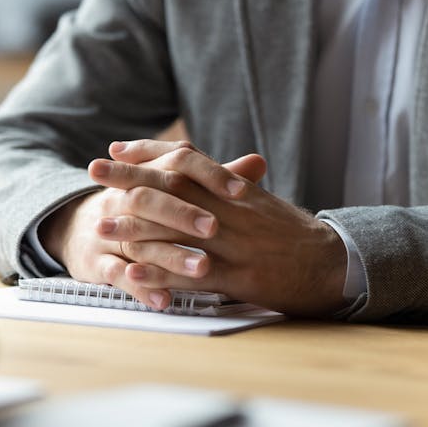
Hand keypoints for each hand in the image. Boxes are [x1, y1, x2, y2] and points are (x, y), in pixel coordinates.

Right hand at [41, 140, 264, 308]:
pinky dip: (141, 288)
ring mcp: (108, 230)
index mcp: (148, 174)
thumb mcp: (173, 190)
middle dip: (184, 214)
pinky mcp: (96, 262)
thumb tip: (258, 162)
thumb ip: (215, 180)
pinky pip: (117, 275)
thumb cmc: (143, 209)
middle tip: (215, 228)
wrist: (84, 229)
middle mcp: (124, 197)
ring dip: (170, 255)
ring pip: (137, 240)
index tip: (242, 191)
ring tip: (202, 269)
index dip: (209, 175)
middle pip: (152, 198)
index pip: (177, 163)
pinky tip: (165, 301)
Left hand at [97, 140, 347, 315]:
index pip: (186, 160)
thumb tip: (197, 168)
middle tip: (94, 171)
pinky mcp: (240, 277)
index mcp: (235, 189)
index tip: (117, 148)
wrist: (332, 264)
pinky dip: (159, 272)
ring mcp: (235, 244)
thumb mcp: (260, 201)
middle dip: (130, 178)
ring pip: (177, 229)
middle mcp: (231, 210)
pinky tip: (132, 271)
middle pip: (173, 187)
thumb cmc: (292, 233)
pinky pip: (193, 274)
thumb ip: (228, 184)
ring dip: (135, 226)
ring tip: (101, 224)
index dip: (149, 153)